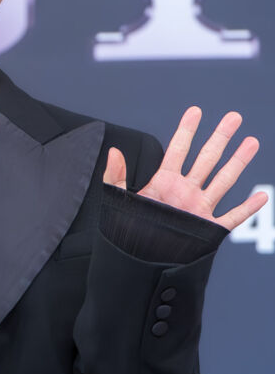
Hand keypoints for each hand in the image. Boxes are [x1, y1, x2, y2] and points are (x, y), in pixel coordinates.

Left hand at [102, 107, 267, 230]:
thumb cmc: (126, 234)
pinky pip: (232, 218)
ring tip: (251, 142)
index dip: (186, 130)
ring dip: (238, 162)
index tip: (195, 111)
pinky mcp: (208, 230)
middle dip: (220, 137)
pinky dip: (247, 209)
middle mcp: (185, 192)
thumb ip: (115, 176)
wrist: (138, 263)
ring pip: (224, 181)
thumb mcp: (117, 202)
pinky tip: (261, 197)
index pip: (178, 150)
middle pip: (207, 158)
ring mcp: (199, 209)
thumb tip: (113, 151)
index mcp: (164, 183)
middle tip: (233, 117)